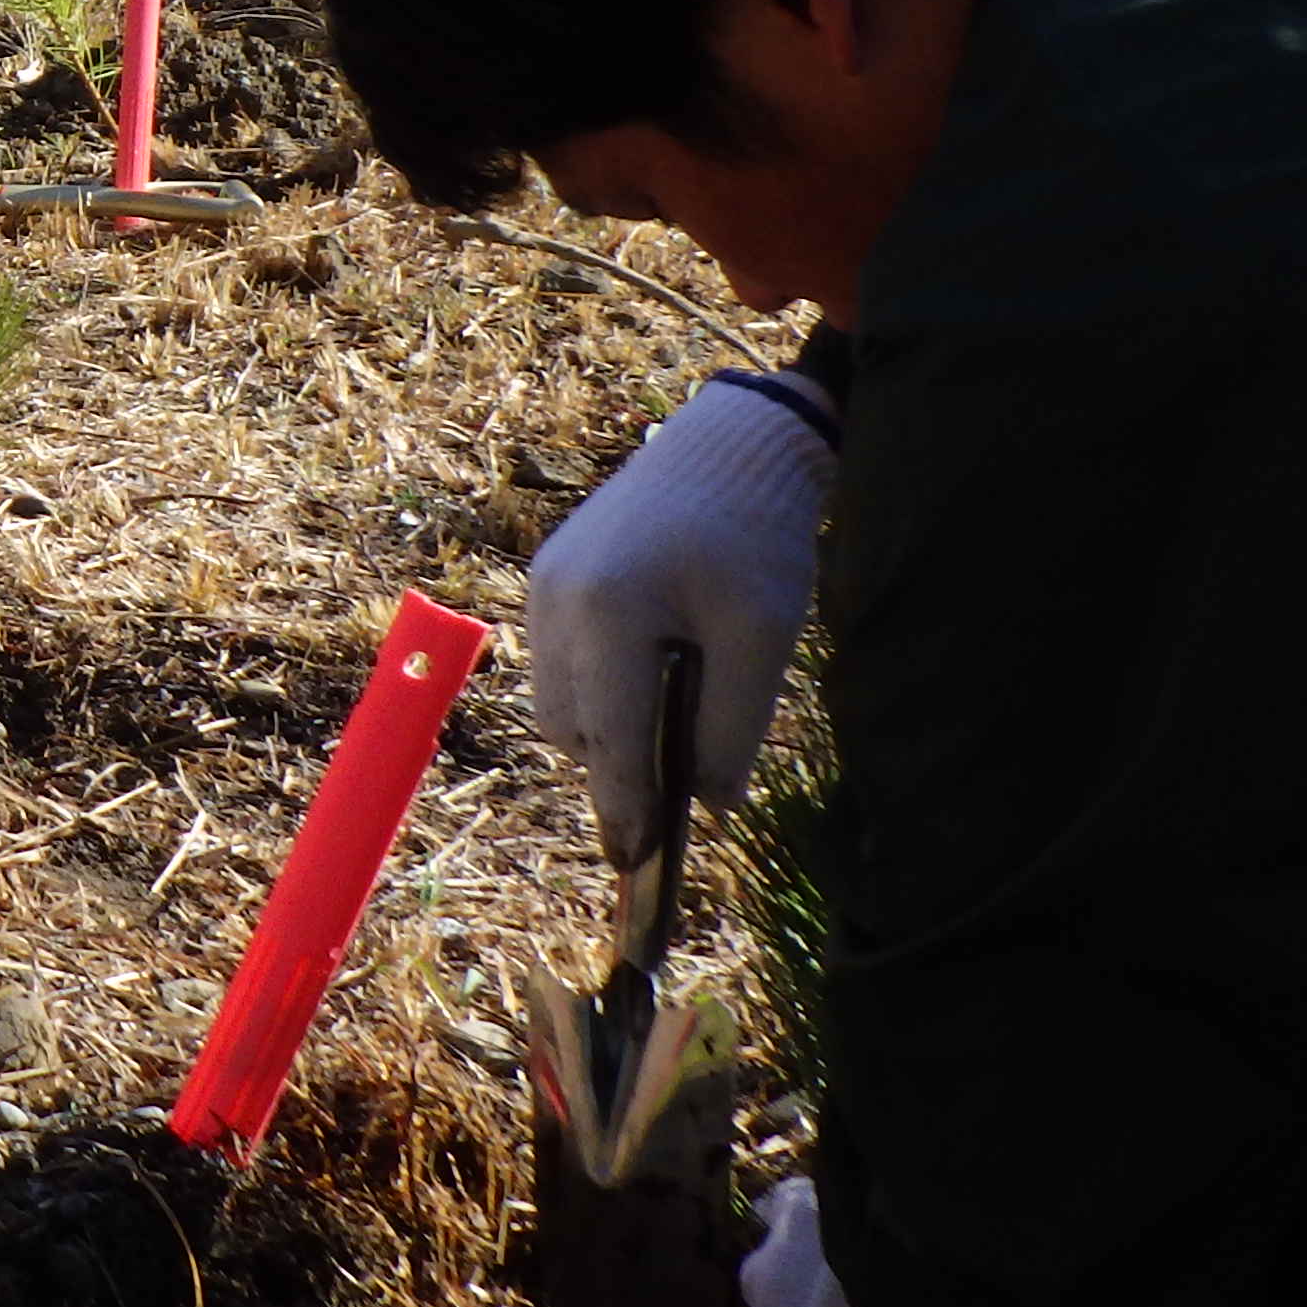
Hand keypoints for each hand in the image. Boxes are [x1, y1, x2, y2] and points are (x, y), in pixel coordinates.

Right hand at [526, 370, 835, 859]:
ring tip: (666, 714)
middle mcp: (557, 601)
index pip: (611, 739)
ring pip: (557, 699)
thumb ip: (731, 730)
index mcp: (608, 613)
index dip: (626, 807)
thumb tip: (707, 806)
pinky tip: (649, 668)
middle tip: (672, 787)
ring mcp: (544, 585)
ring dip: (605, 725)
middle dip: (616, 764)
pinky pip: (557, 658)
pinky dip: (597, 684)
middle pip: (571, 728)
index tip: (635, 862)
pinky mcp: (548, 573)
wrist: (731, 444)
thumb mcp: (762, 639)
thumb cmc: (756, 536)